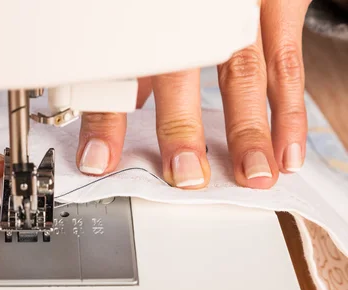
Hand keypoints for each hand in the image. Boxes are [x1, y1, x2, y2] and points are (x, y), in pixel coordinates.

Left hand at [76, 0, 310, 188]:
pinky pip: (287, 63)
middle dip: (182, 127)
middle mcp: (194, 12)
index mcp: (151, 20)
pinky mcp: (279, 5)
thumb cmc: (188, 10)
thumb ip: (139, 71)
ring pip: (244, 72)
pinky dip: (289, 112)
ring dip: (249, 130)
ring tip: (251, 174)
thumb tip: (113, 124)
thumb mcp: (151, 31)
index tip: (98, 160)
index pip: (121, 71)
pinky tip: (286, 153)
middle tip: (184, 175)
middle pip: (182, 69)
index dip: (107, 118)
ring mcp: (239, 8)